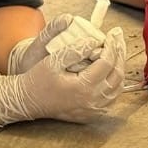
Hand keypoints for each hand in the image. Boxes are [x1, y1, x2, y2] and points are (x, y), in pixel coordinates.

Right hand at [0, 25, 126, 124]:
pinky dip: (115, 82)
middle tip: (118, 37)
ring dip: (120, 68)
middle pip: (117, 74)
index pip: (107, 62)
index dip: (112, 45)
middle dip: (120, 53)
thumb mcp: (54, 60)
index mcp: (83, 87)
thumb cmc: (38, 79)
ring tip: (117, 51)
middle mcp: (91, 101)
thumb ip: (76, 50)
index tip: (111, 33)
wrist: (27, 101)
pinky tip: (111, 70)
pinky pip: (111, 98)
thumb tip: (95, 41)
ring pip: (117, 88)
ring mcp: (93, 110)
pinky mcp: (91, 114)